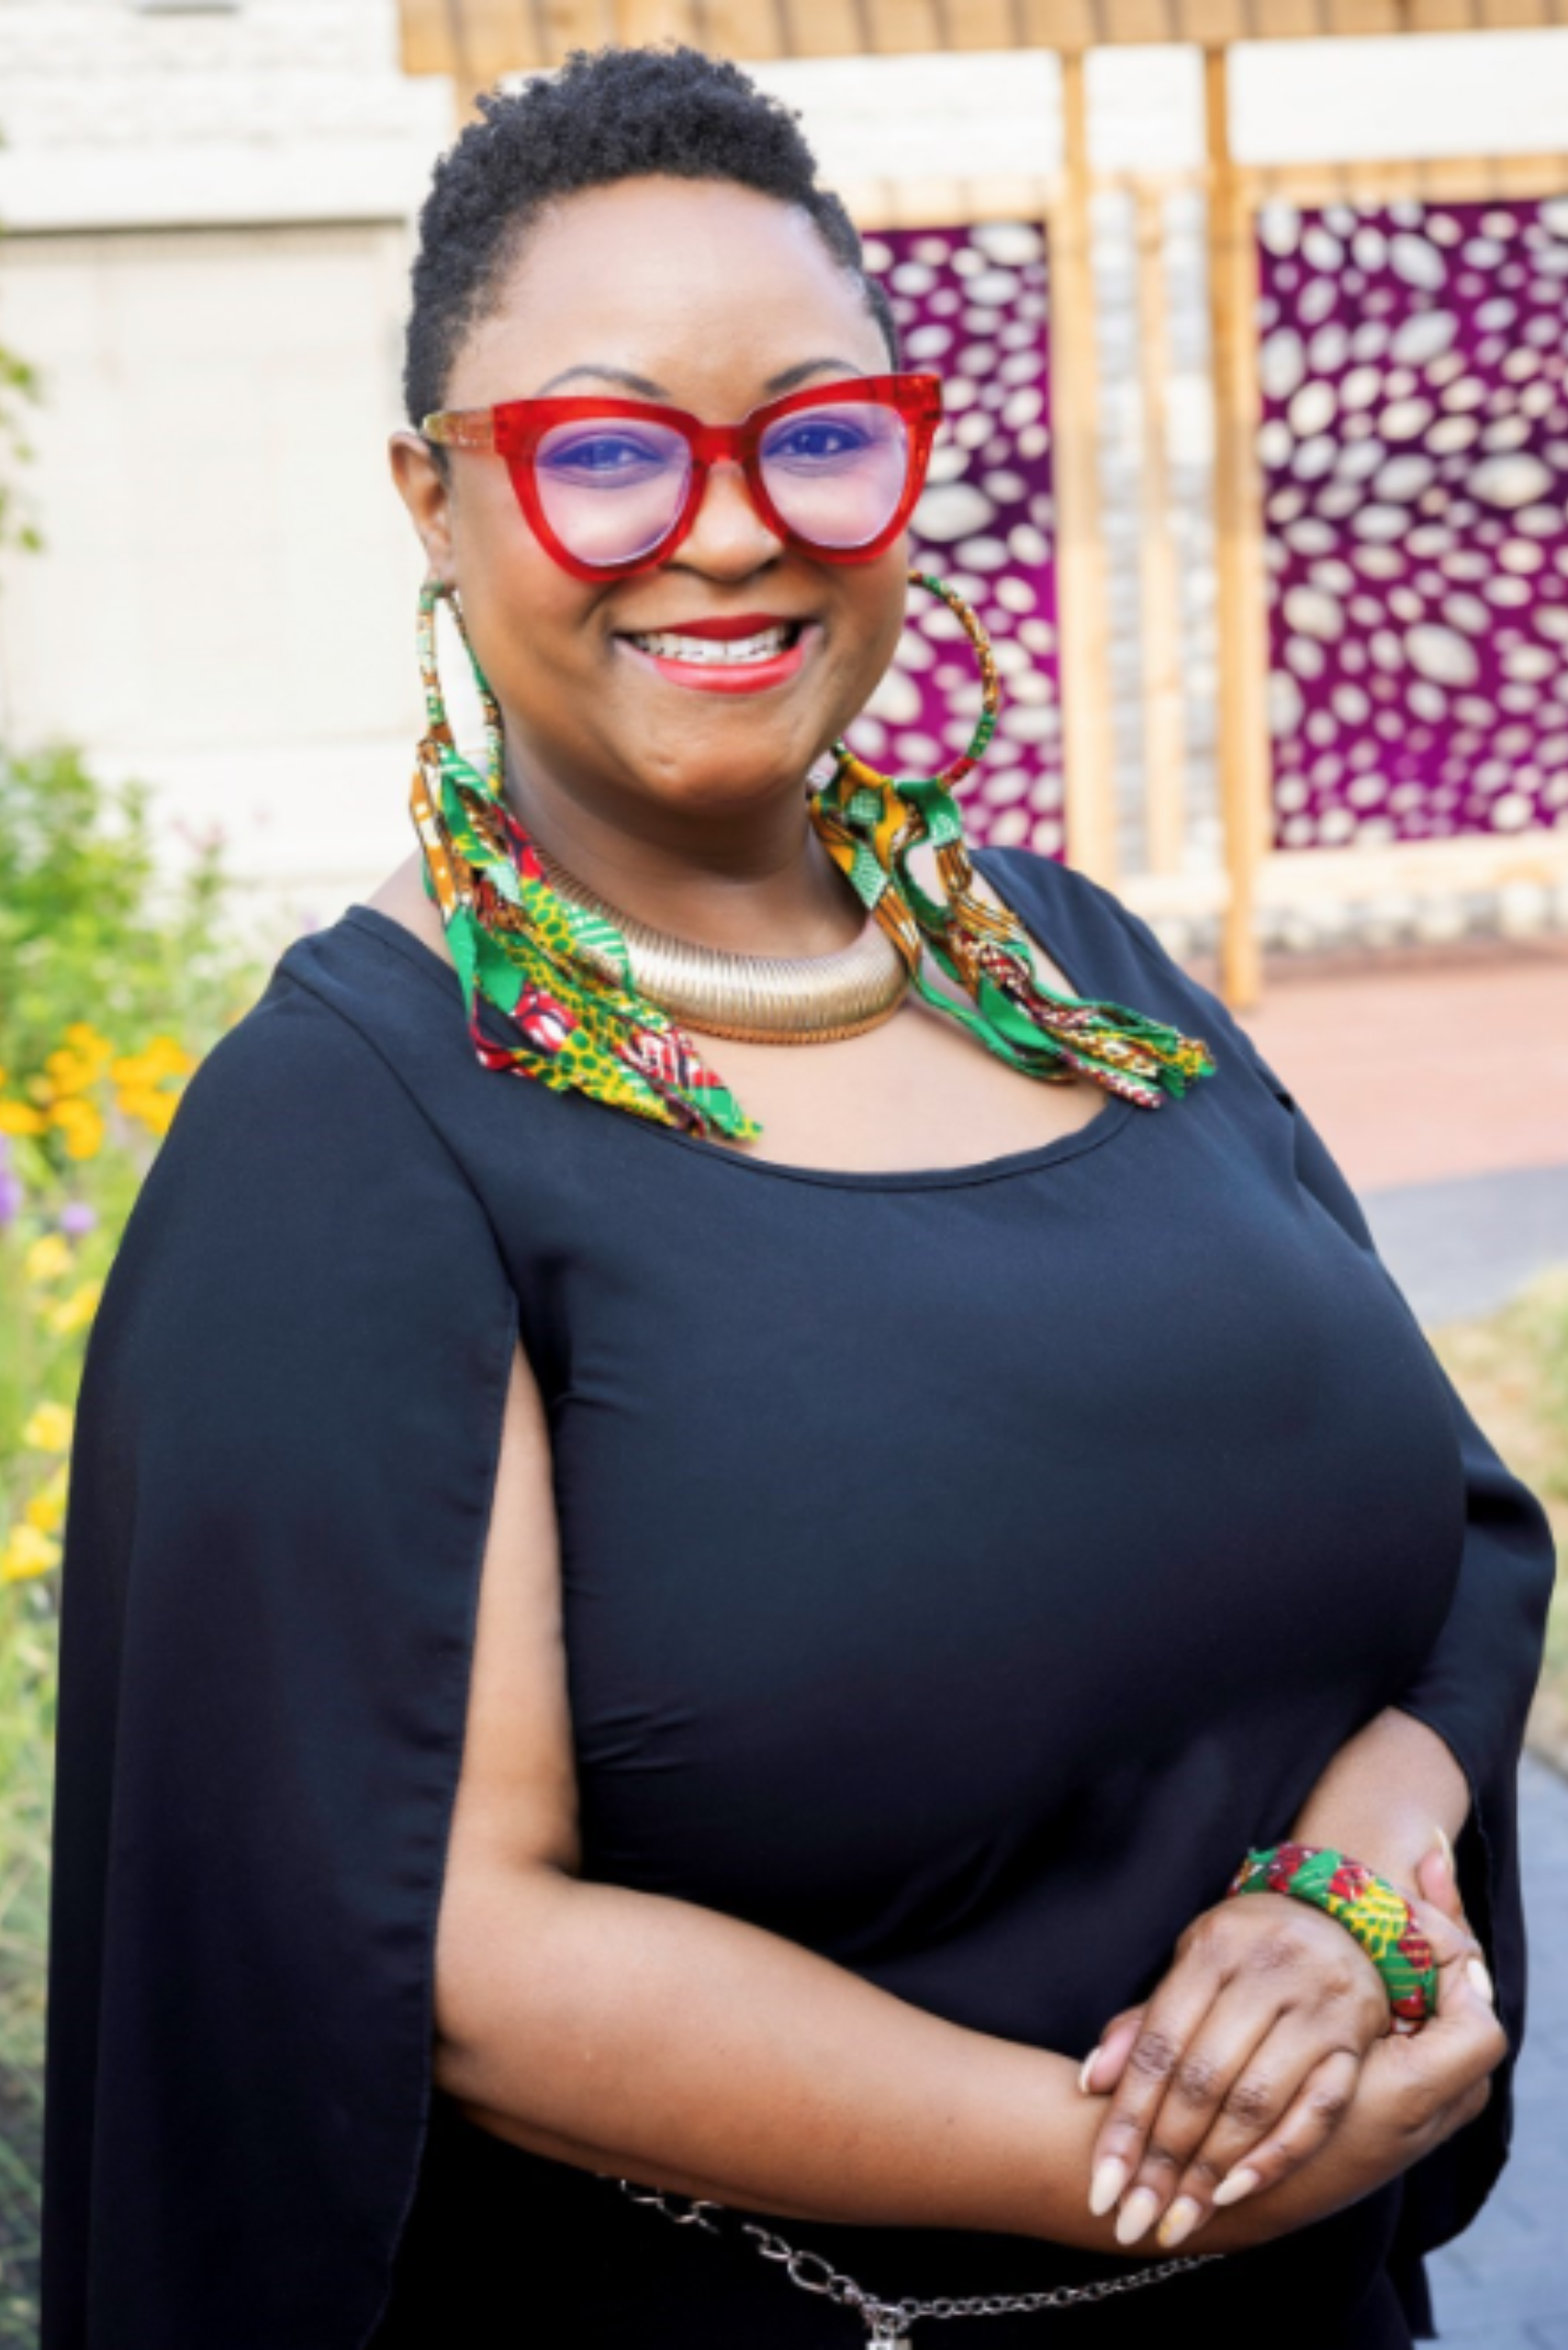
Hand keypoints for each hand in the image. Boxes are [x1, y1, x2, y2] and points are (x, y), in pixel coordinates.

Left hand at [1080, 1881, 1488, 2250]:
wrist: (1344, 1914)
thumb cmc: (1250, 1949)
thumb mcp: (1193, 1964)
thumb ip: (1146, 2022)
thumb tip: (1089, 2084)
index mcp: (1214, 1948)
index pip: (1159, 2045)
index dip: (1126, 2120)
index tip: (1099, 2185)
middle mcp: (1268, 1972)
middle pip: (1203, 2080)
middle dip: (1164, 2159)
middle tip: (1133, 2218)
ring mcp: (1318, 2007)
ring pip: (1257, 2101)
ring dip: (1211, 2170)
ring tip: (1179, 2219)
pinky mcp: (1356, 2040)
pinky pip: (1319, 2110)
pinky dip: (1277, 2156)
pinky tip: (1237, 2192)